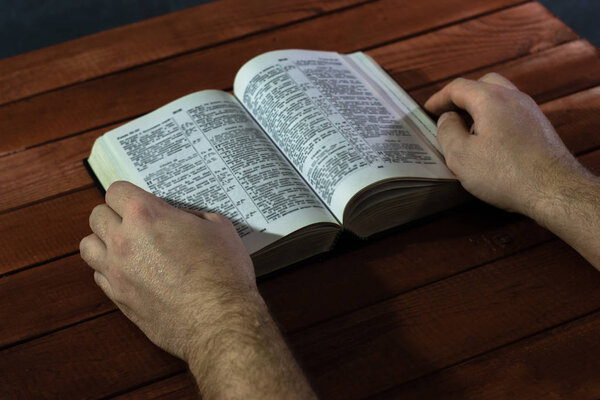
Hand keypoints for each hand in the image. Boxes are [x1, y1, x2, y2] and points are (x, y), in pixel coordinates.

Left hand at [80, 181, 316, 398]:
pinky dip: (110, 270)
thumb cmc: (223, 272)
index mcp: (146, 215)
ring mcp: (116, 272)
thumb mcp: (219, 228)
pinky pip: (99, 276)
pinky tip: (132, 273)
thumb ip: (194, 216)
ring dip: (104, 241)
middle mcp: (123, 240)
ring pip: (88, 246)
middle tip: (136, 223)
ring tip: (125, 247)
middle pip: (97, 216)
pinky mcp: (118, 299)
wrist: (219, 320)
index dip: (130, 194)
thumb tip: (183, 219)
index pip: (116, 190)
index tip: (142, 201)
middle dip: (115, 215)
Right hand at [424, 73, 588, 219]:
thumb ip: (447, 131)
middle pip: (483, 84)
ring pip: (500, 96)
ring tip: (467, 128)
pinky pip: (512, 111)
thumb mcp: (460, 155)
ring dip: (480, 106)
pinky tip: (490, 140)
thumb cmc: (504, 173)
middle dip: (462, 96)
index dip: (439, 98)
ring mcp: (530, 110)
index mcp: (490, 99)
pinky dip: (495, 116)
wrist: (553, 189)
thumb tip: (447, 119)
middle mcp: (513, 97)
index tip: (428, 110)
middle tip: (449, 114)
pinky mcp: (540, 126)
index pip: (458, 87)